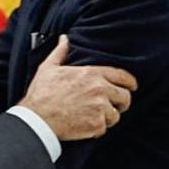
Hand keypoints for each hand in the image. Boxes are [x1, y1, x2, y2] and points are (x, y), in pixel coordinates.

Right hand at [18, 34, 136, 140]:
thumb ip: (60, 52)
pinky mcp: (96, 125)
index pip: (122, 76)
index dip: (130, 83)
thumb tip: (64, 39)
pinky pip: (104, 128)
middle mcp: (100, 90)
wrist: (37, 119)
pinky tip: (85, 126)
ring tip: (93, 117)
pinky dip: (96, 129)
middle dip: (121, 102)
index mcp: (92, 74)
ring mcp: (99, 108)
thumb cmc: (41, 93)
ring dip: (107, 117)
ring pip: (115, 115)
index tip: (131, 87)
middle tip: (114, 106)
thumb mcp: (49, 68)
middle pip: (125, 97)